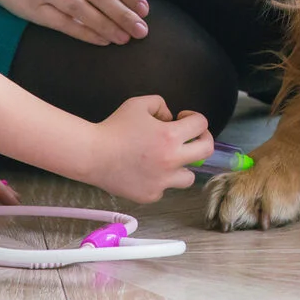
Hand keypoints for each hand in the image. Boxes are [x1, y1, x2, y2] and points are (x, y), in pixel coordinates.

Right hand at [87, 95, 214, 204]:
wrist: (92, 154)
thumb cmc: (114, 127)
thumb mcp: (139, 104)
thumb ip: (161, 105)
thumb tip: (171, 118)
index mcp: (171, 136)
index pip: (201, 124)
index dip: (194, 117)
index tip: (182, 117)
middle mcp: (171, 160)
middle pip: (207, 151)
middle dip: (202, 139)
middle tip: (191, 137)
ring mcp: (162, 181)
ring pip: (189, 176)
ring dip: (183, 166)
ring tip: (168, 159)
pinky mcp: (151, 195)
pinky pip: (165, 188)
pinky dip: (160, 180)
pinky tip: (146, 171)